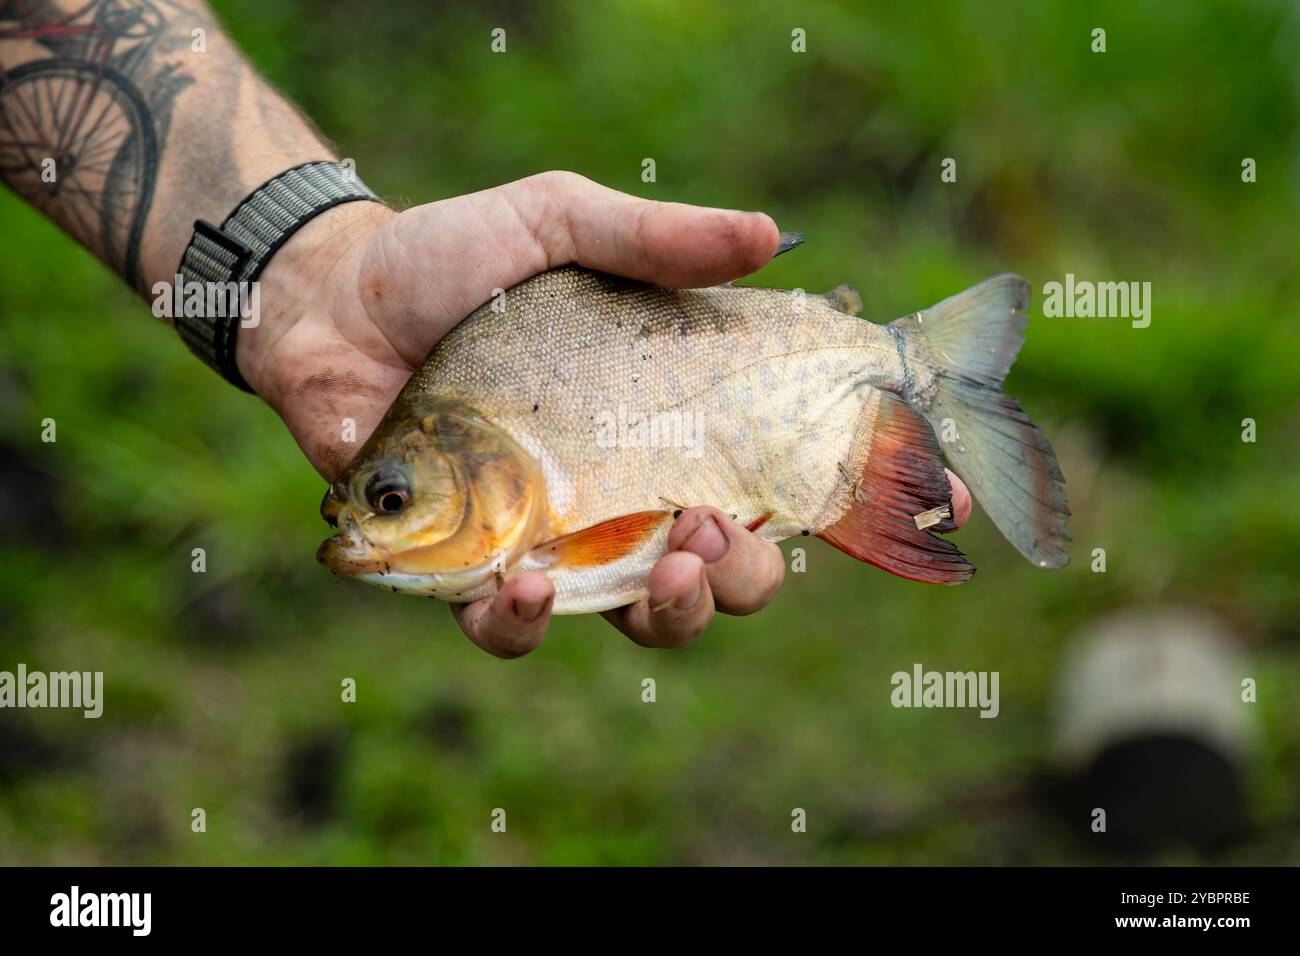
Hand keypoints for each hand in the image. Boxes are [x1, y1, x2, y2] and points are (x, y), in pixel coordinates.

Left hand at [243, 171, 971, 656]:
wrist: (333, 299)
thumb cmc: (455, 259)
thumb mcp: (563, 222)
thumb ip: (658, 238)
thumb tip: (774, 235)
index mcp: (667, 424)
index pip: (782, 475)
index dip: (860, 499)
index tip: (934, 499)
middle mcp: (625, 495)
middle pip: (727, 572)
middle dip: (750, 574)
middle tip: (729, 529)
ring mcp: (554, 540)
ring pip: (640, 619)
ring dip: (671, 610)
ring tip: (668, 562)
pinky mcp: (473, 569)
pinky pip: (515, 630)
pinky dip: (529, 625)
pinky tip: (528, 585)